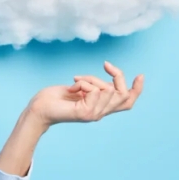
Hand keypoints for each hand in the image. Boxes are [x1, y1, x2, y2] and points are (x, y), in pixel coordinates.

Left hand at [28, 61, 144, 126]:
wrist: (38, 109)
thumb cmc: (54, 98)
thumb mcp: (79, 88)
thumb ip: (93, 87)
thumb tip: (107, 82)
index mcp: (100, 107)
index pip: (127, 102)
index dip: (137, 90)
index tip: (140, 75)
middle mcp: (100, 113)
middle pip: (124, 95)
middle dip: (118, 75)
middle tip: (105, 65)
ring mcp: (94, 115)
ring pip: (108, 89)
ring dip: (92, 78)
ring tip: (76, 80)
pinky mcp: (86, 113)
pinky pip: (95, 91)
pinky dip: (84, 83)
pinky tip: (72, 86)